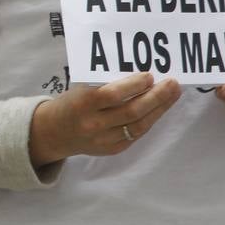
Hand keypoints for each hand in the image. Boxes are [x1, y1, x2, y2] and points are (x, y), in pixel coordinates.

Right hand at [28, 72, 181, 166]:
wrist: (52, 133)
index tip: (149, 75)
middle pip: (131, 112)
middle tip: (172, 83)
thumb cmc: (68, 104)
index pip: (112, 95)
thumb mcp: (79, 90)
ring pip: (139, 125)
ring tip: (173, 94)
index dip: (133, 85)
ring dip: (159, 109)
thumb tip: (140, 78)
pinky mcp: (112, 149)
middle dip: (155, 97)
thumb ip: (104, 86)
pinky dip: (149, 120)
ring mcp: (104, 140)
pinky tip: (159, 109)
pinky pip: (136, 134)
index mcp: (82, 104)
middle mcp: (93, 124)